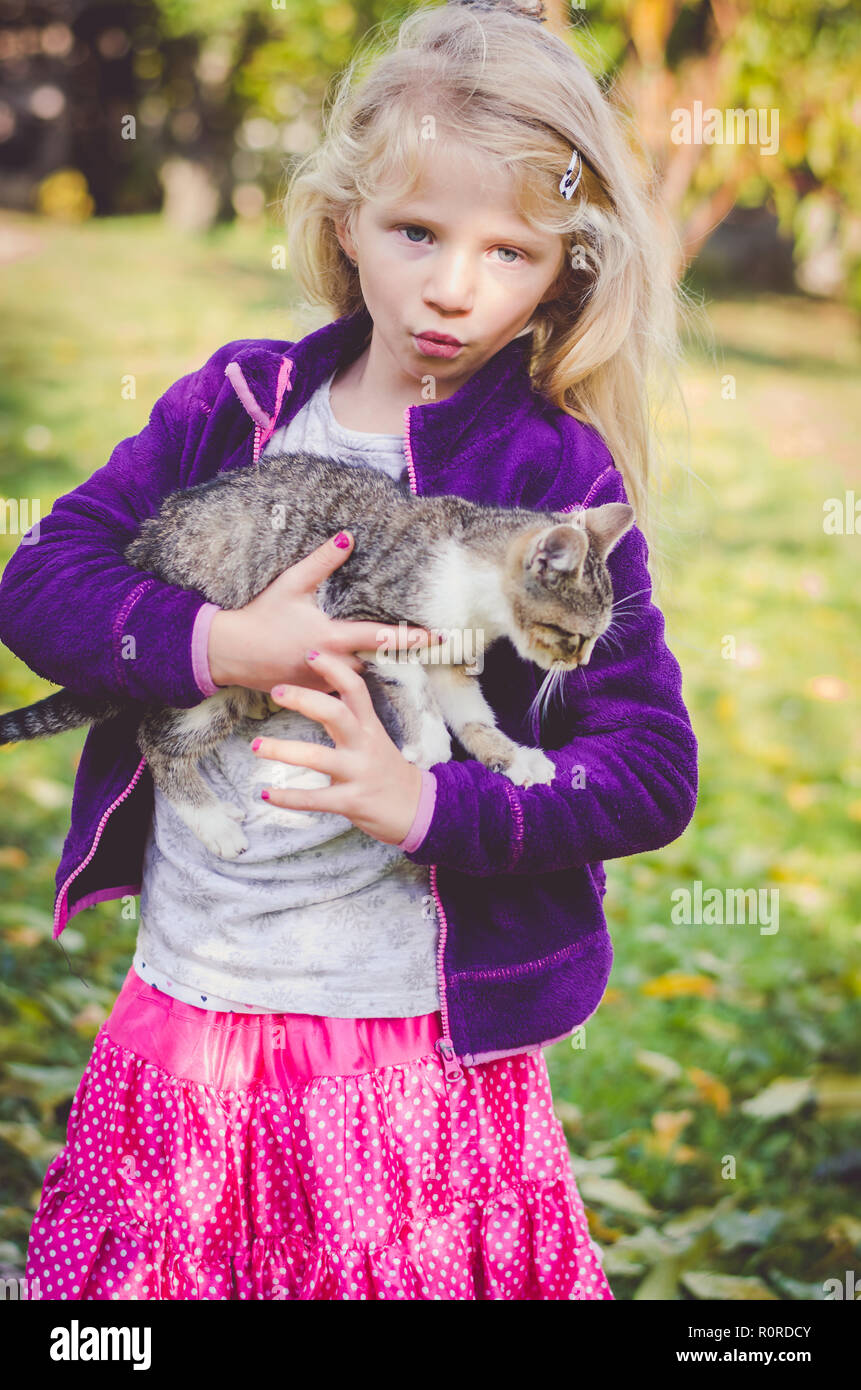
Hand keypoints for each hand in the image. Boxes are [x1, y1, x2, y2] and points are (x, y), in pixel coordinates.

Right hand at [207, 530, 437, 694]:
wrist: (230, 652)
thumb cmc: (260, 616)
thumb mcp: (291, 584)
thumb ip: (322, 562)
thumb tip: (348, 537)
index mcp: (331, 637)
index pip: (380, 638)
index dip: (411, 638)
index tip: (438, 638)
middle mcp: (331, 663)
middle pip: (375, 661)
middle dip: (396, 655)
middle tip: (424, 648)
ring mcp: (321, 681)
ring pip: (358, 676)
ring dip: (371, 666)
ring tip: (394, 659)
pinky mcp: (311, 691)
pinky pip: (339, 687)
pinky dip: (349, 679)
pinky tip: (356, 673)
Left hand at [250, 647, 423, 844]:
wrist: (418, 810)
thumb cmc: (387, 770)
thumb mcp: (374, 738)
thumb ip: (350, 719)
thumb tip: (319, 696)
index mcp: (369, 726)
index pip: (355, 689)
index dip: (334, 669)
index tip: (310, 654)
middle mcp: (364, 745)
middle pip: (335, 714)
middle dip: (305, 699)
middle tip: (276, 691)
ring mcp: (359, 773)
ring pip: (318, 757)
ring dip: (283, 750)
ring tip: (255, 745)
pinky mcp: (352, 801)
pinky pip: (316, 799)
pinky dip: (289, 797)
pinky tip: (266, 794)